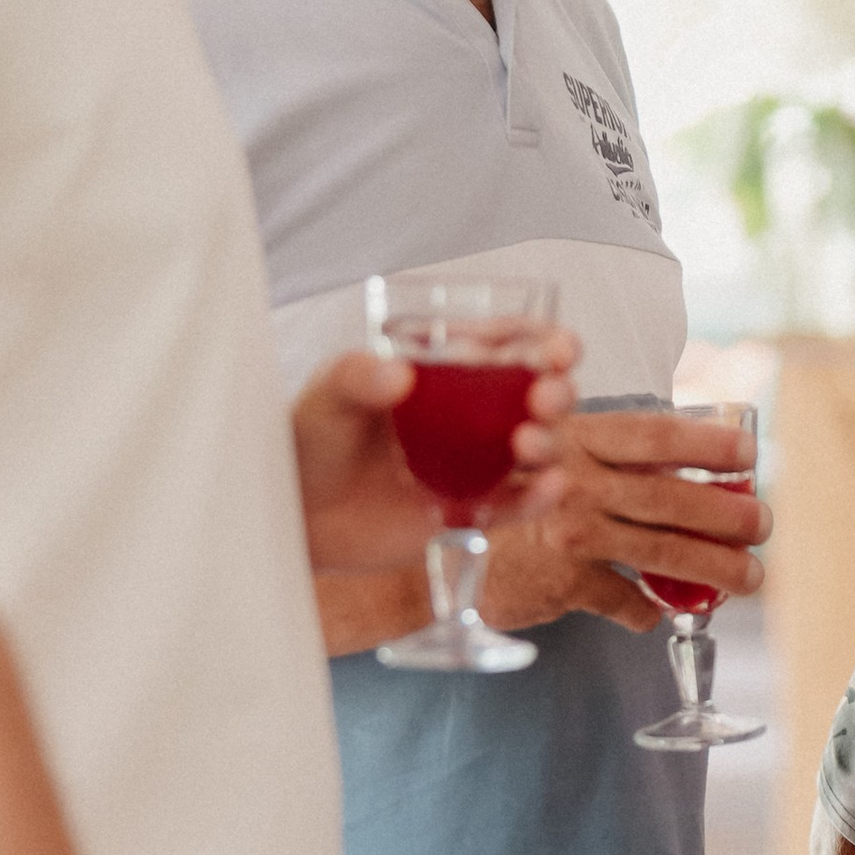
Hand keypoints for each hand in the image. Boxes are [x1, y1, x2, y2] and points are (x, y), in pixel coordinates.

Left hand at [292, 339, 577, 571]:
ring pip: (540, 448)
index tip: (559, 347)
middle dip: (557, 391)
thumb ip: (357, 377)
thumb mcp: (327, 397)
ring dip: (552, 441)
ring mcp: (474, 463)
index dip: (544, 342)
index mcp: (444, 371)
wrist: (296, 513)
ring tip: (526, 443)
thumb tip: (399, 375)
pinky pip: (518, 504)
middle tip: (545, 396)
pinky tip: (549, 487)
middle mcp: (469, 414)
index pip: (507, 345)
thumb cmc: (308, 442)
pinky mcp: (470, 509)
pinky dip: (541, 497)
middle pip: (538, 394)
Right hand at [480, 406, 769, 634]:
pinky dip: (647, 612)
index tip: (748, 455)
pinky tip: (658, 613)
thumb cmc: (503, 496)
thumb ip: (605, 455)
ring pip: (662, 553)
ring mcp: (568, 532)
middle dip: (729, 515)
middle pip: (671, 498)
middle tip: (761, 525)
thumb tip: (681, 466)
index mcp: (576, 436)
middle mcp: (574, 480)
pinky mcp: (563, 580)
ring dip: (716, 568)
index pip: (654, 435)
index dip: (707, 445)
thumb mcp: (547, 454)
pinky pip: (624, 602)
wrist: (435, 551)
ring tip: (749, 577)